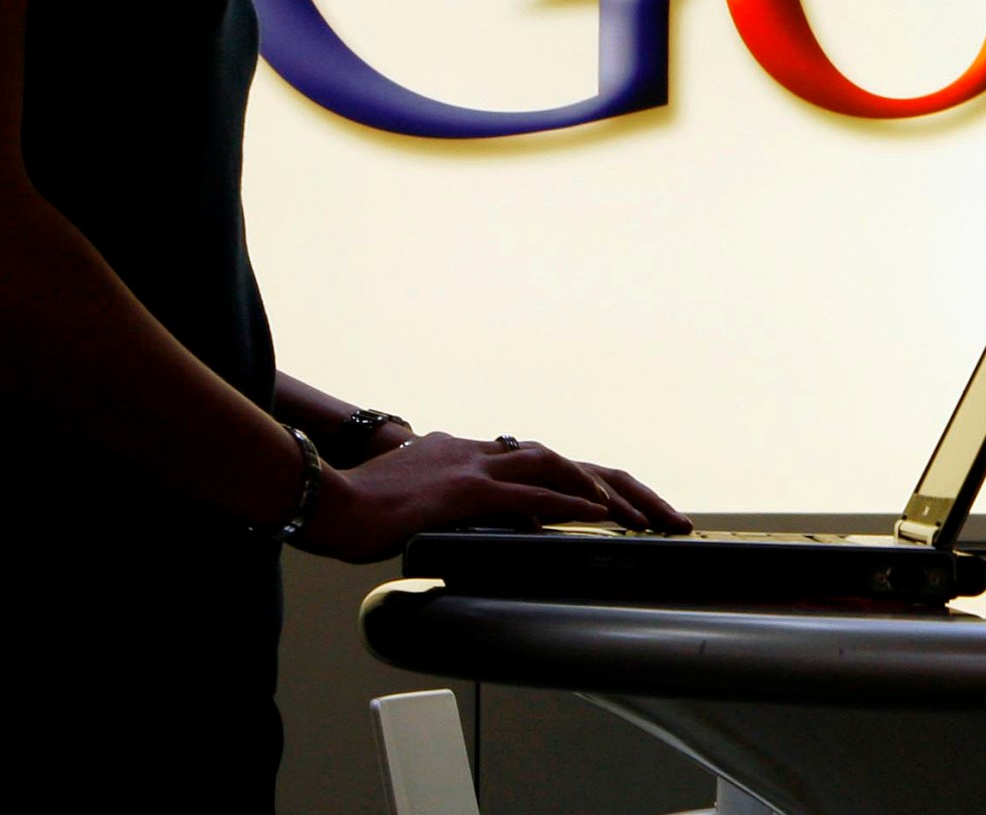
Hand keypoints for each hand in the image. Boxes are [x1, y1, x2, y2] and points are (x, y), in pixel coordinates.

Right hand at [294, 432, 685, 563]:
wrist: (320, 497)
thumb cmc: (358, 508)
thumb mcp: (418, 507)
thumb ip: (454, 512)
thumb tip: (474, 531)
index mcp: (471, 457)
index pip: (545, 466)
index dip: (589, 485)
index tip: (627, 509)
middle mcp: (480, 453)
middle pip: (567, 461)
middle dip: (623, 488)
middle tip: (665, 516)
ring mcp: (473, 468)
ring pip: (558, 469)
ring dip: (608, 494)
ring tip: (646, 519)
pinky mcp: (463, 491)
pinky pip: (529, 495)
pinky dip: (570, 503)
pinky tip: (601, 516)